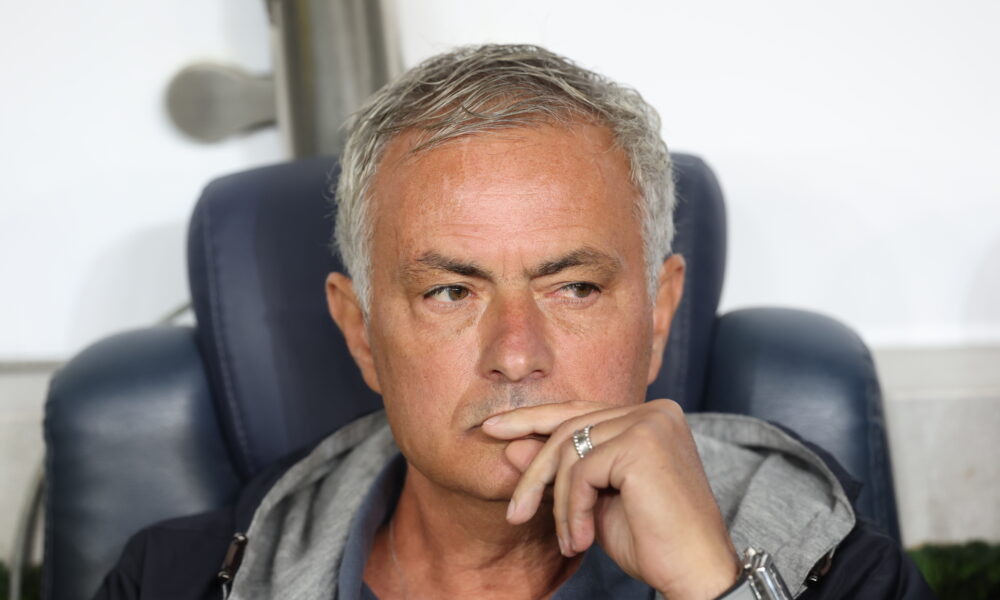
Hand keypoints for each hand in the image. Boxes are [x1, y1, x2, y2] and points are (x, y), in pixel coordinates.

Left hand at [481, 399, 740, 598]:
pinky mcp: (642, 444)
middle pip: (569, 427)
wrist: (696, 576)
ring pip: (570, 450)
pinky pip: (581, 472)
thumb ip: (559, 469)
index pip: (579, 410)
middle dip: (535, 472)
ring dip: (558, 503)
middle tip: (515, 512)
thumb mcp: (593, 500)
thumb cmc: (652, 541)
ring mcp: (650, 422)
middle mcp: (654, 410)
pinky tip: (583, 540)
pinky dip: (573, 510)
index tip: (492, 429)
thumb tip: (511, 445)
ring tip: (570, 542)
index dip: (533, 418)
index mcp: (649, 416)